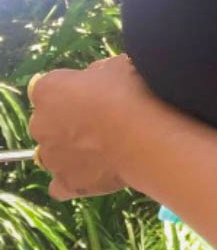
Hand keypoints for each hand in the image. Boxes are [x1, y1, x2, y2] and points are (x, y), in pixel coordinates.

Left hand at [28, 54, 147, 199]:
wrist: (145, 136)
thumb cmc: (132, 92)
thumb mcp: (117, 65)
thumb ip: (97, 73)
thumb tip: (95, 81)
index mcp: (49, 89)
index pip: (50, 86)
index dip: (73, 87)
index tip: (95, 89)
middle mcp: (40, 124)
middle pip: (49, 119)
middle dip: (69, 118)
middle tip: (103, 115)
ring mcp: (50, 157)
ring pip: (54, 150)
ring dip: (72, 146)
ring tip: (107, 143)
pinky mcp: (65, 183)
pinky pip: (59, 184)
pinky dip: (72, 177)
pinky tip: (95, 169)